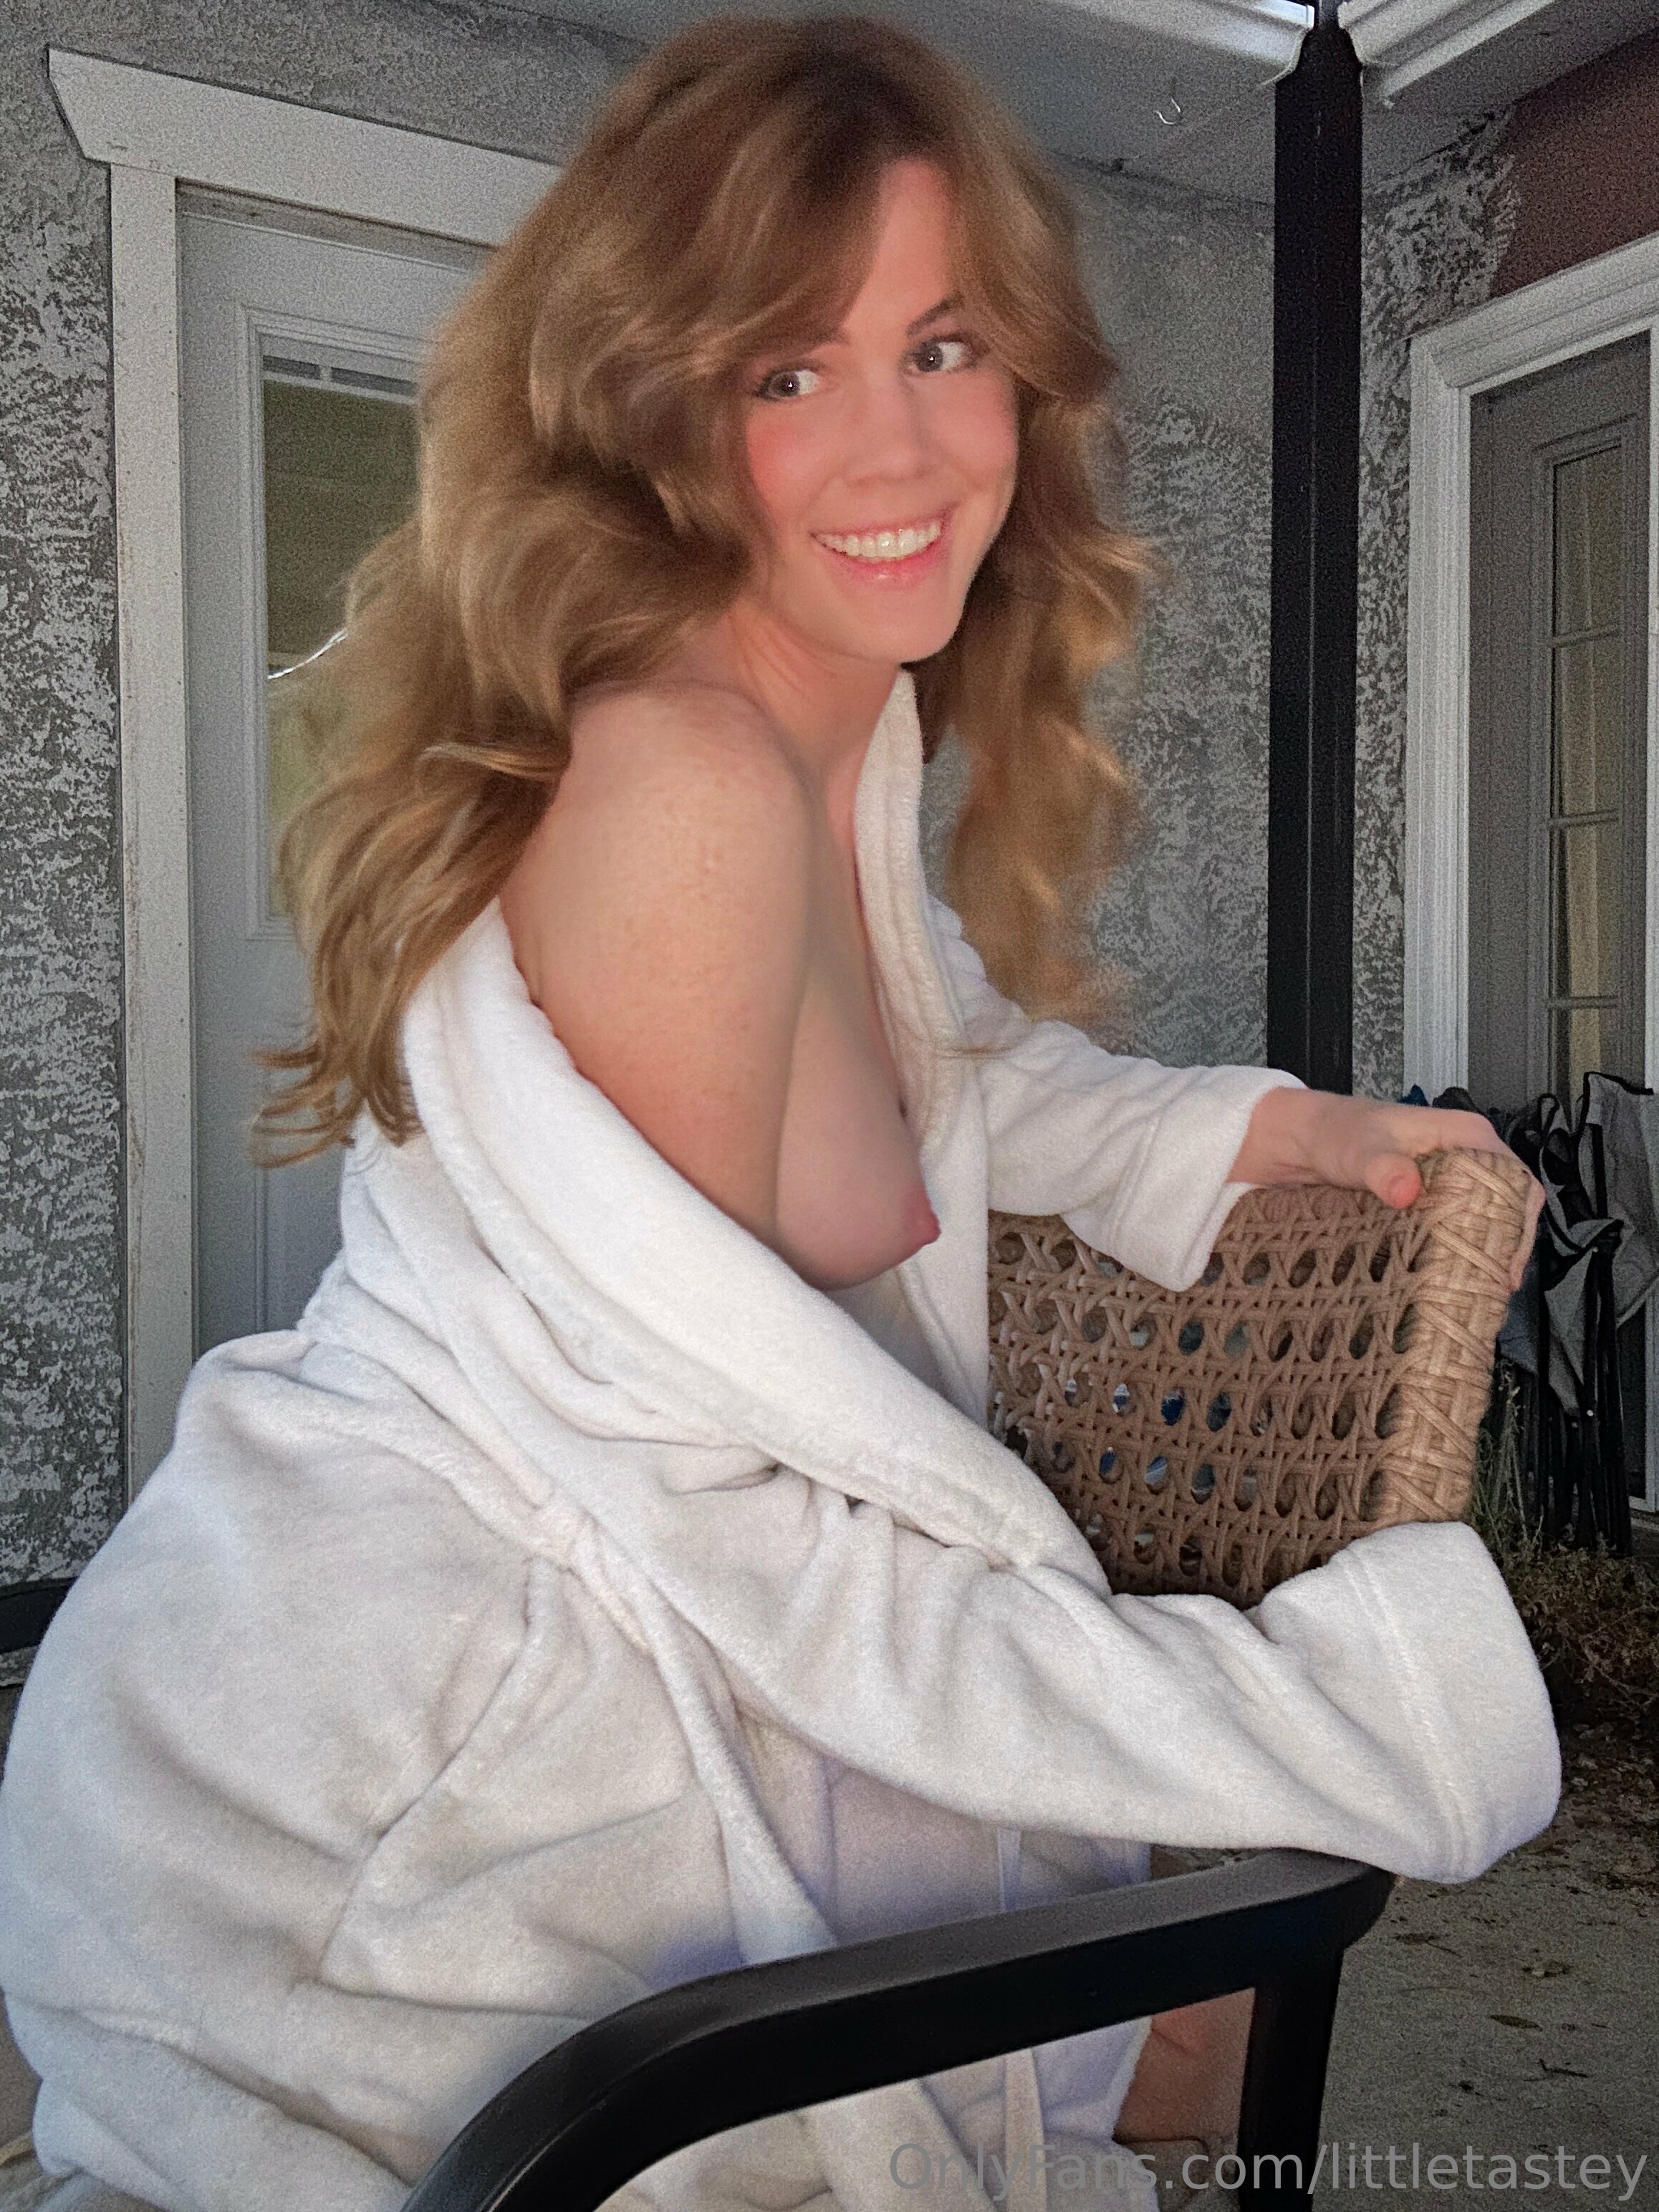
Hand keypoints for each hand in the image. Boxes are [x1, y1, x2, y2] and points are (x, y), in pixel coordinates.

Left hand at [1230, 1088, 1543, 1294]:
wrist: (1295, 1142)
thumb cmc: (1332, 1131)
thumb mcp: (1357, 1148)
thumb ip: (1381, 1167)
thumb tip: (1406, 1188)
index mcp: (1465, 1136)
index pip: (1516, 1183)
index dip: (1520, 1226)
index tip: (1507, 1265)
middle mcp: (1462, 1161)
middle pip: (1504, 1213)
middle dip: (1501, 1252)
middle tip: (1488, 1292)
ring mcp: (1444, 1186)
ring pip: (1478, 1227)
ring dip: (1475, 1260)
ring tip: (1469, 1297)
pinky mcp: (1423, 1208)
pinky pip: (1448, 1235)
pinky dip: (1449, 1259)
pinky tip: (1441, 1285)